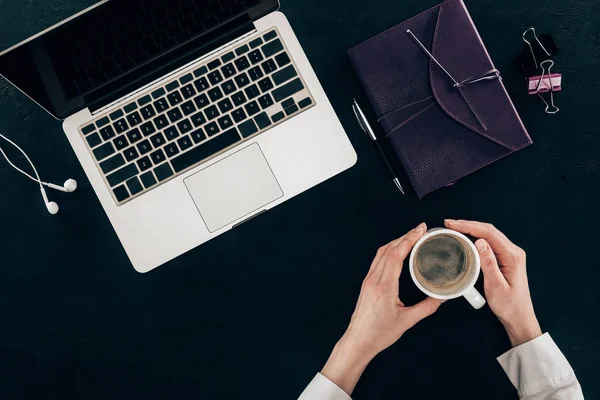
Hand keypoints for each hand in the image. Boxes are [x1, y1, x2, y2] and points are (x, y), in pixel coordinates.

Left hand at [321, 223, 442, 394]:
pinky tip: (398, 250)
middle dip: (405, 236)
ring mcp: (368, 280)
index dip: (408, 240)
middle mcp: (374, 280)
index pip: (395, 256)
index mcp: (384, 287)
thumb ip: (426, 307)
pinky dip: (389, 251)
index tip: (420, 230)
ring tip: (412, 236)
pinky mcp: (367, 283)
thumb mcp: (407, 321)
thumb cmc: (379, 334)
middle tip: (421, 229)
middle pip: (388, 250)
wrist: (358, 341)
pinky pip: (378, 260)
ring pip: (381, 253)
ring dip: (397, 241)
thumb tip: (442, 297)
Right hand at [445, 219, 541, 346]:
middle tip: (448, 223)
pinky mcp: (505, 259)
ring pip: (489, 235)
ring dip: (471, 229)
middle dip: (468, 224)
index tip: (452, 224)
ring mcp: (510, 254)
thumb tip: (479, 241)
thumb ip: (488, 263)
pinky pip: (490, 242)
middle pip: (489, 230)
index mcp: (512, 255)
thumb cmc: (508, 305)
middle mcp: (513, 251)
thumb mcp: (496, 285)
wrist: (519, 317)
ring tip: (454, 228)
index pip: (489, 233)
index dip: (469, 226)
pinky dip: (476, 237)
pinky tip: (466, 238)